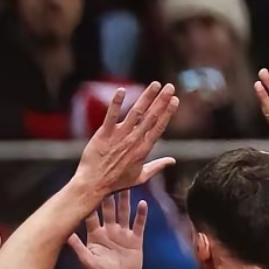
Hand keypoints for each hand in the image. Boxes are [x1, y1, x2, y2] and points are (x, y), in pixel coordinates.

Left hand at [67, 189, 147, 268]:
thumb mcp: (87, 261)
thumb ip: (78, 246)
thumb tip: (66, 233)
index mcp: (96, 235)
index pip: (92, 214)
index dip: (90, 202)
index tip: (88, 187)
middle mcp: (109, 230)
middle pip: (109, 209)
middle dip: (108, 195)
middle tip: (108, 178)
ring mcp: (123, 233)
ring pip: (124, 212)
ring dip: (125, 200)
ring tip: (126, 184)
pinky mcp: (135, 239)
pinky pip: (139, 224)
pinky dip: (141, 214)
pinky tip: (142, 203)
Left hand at [72, 81, 178, 205]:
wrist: (94, 184)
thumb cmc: (116, 182)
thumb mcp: (140, 177)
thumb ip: (157, 167)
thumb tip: (172, 161)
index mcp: (143, 150)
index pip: (158, 128)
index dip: (167, 113)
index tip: (175, 100)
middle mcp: (133, 141)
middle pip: (151, 117)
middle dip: (161, 101)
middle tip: (170, 86)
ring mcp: (119, 136)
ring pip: (135, 113)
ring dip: (146, 97)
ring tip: (155, 84)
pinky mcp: (104, 134)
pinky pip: (111, 115)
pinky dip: (116, 103)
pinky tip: (122, 90)